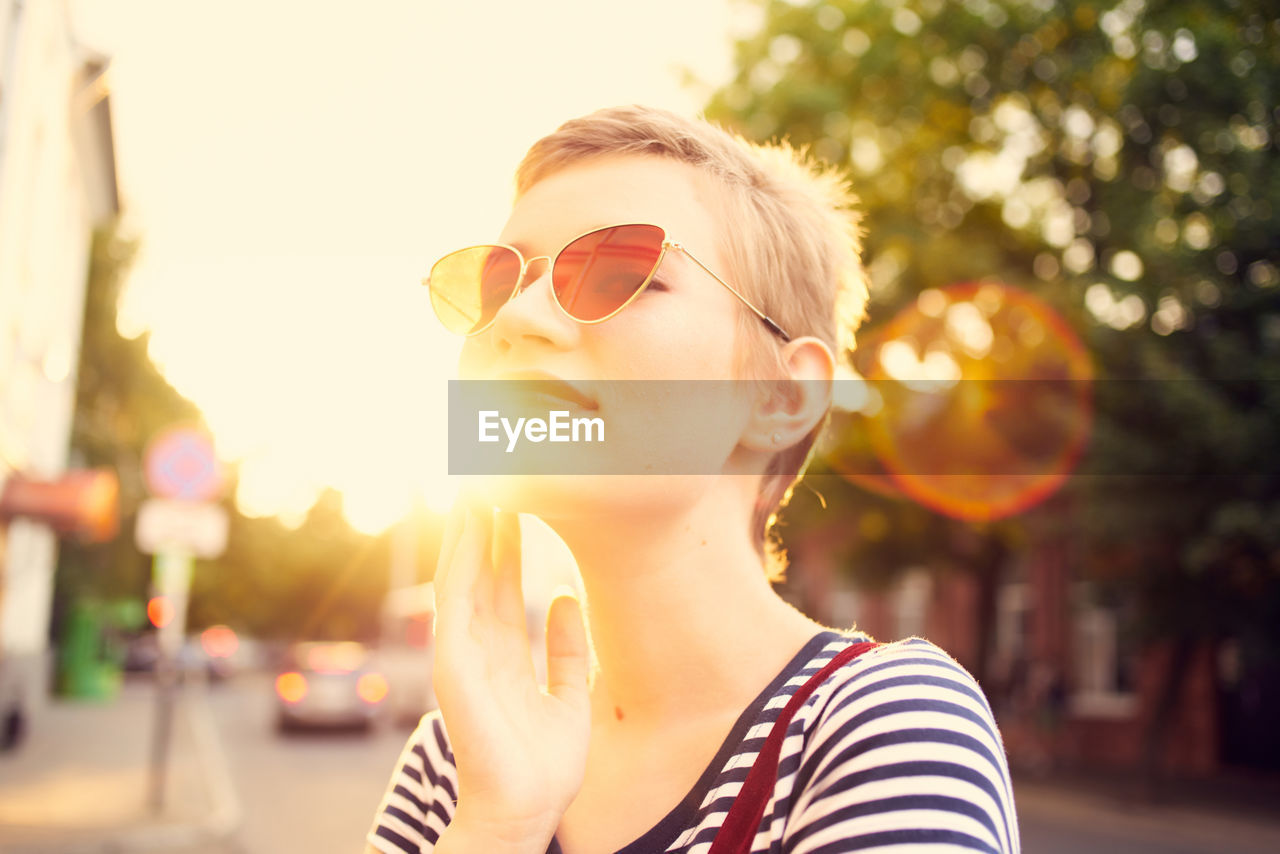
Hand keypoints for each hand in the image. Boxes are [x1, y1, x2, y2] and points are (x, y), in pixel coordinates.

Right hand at [431, 501, 590, 844]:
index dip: (507, 544)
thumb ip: (566, 648)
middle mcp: (478, 649)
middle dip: (486, 525)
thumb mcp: (570, 696)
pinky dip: (459, 560)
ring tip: (477, 483)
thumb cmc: (545, 767)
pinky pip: (455, 601)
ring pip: (461, 577)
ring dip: (467, 530)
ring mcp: (461, 655)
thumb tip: (565, 595)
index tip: (518, 501)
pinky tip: (468, 526)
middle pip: (479, 573)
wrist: (527, 811)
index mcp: (503, 657)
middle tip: (494, 474)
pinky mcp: (452, 665)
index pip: (501, 586)